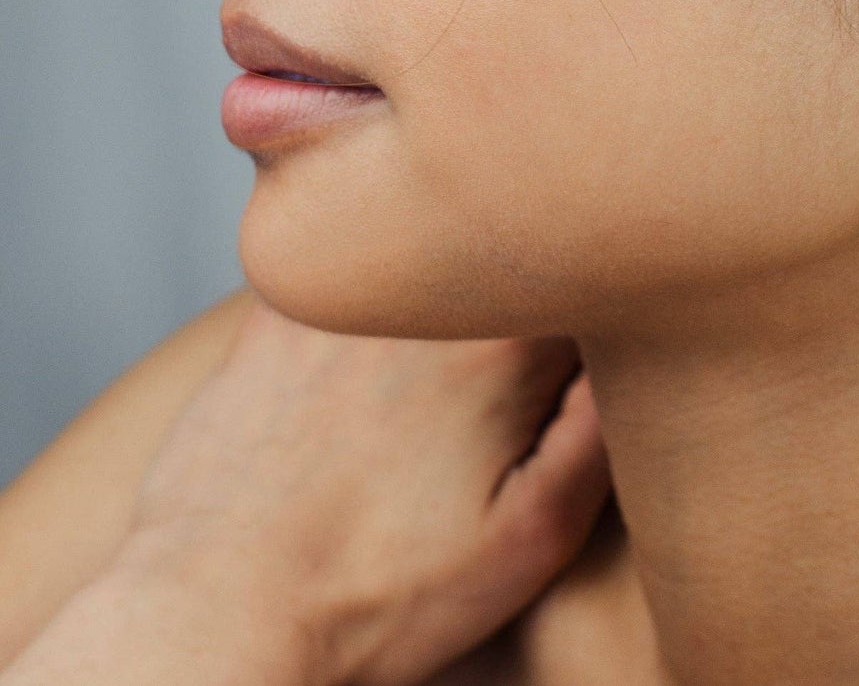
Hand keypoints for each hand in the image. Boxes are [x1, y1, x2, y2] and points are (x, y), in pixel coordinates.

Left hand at [107, 296, 611, 685]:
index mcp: (506, 339)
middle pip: (512, 247)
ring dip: (450, 280)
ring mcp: (347, 289)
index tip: (590, 339)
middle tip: (504, 378)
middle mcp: (427, 291)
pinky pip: (350, 257)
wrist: (216, 615)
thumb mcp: (531, 539)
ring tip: (429, 385)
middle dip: (527, 285)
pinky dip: (374, 282)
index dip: (603, 294)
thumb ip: (604, 428)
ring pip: (433, 246)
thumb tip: (640, 346)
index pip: (592, 266)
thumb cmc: (376, 593)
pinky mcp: (277, 306)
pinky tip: (369, 364)